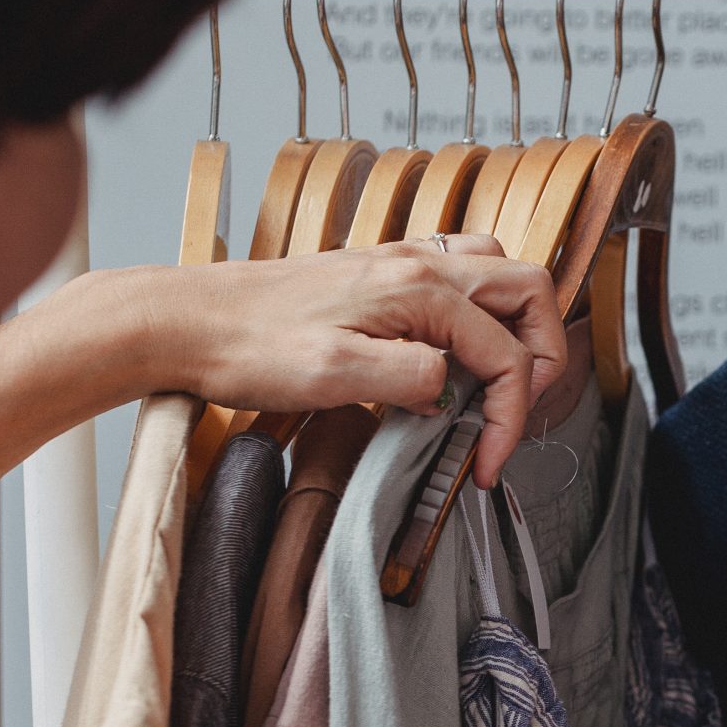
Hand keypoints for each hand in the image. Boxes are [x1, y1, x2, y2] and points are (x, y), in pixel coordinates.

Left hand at [91, 236, 567, 486]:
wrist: (184, 321)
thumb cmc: (246, 346)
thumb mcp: (334, 375)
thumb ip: (412, 378)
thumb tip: (455, 389)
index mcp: (418, 288)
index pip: (506, 353)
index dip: (511, 416)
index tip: (488, 463)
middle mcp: (418, 263)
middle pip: (528, 291)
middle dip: (542, 356)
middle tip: (517, 413)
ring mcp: (400, 263)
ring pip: (499, 275)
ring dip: (516, 328)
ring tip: (497, 384)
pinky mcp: (379, 276)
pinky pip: (459, 278)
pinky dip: (479, 315)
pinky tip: (452, 355)